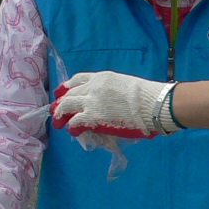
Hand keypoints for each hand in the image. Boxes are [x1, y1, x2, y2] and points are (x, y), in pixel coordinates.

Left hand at [51, 71, 179, 137]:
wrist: (151, 104)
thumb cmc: (146, 96)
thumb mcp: (125, 85)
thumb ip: (112, 92)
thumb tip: (108, 103)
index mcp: (102, 78)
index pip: (78, 79)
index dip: (68, 86)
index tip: (63, 91)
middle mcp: (92, 87)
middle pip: (69, 93)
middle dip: (61, 102)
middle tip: (57, 109)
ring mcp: (91, 102)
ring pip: (66, 105)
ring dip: (60, 114)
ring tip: (58, 122)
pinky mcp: (92, 117)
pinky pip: (74, 121)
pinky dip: (71, 126)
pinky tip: (72, 130)